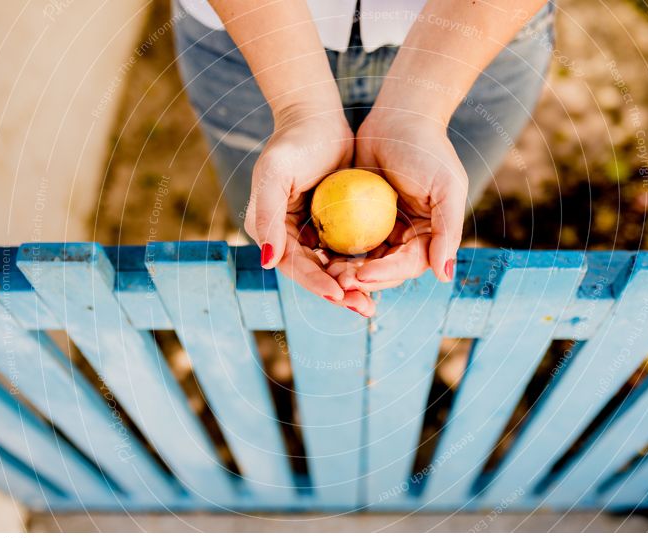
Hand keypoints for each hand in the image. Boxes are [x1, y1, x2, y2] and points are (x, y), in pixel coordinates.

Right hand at [245, 106, 375, 313]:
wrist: (316, 118)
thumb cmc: (294, 142)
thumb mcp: (275, 174)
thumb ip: (266, 216)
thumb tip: (266, 260)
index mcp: (269, 230)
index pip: (294, 266)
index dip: (316, 283)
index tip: (340, 295)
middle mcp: (287, 237)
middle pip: (315, 273)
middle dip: (339, 294)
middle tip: (364, 309)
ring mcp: (310, 232)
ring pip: (333, 267)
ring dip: (352, 286)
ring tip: (373, 304)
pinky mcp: (332, 225)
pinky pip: (347, 251)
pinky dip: (362, 265)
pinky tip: (382, 276)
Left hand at [335, 110, 466, 291]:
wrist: (400, 117)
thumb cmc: (427, 149)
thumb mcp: (447, 188)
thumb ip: (448, 231)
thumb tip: (445, 276)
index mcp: (431, 236)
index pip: (409, 265)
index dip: (387, 274)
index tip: (362, 276)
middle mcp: (408, 238)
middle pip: (385, 270)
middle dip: (363, 280)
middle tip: (338, 282)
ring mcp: (384, 229)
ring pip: (364, 260)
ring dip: (346, 270)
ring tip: (327, 273)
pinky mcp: (361, 219)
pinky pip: (347, 241)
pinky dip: (336, 250)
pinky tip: (318, 254)